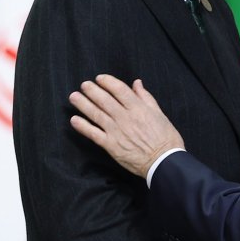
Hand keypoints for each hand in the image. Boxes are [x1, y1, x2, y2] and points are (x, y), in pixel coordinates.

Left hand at [69, 74, 184, 177]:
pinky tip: (74, 120)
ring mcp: (116, 132)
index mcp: (138, 108)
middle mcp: (125, 118)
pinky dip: (83, 126)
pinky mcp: (111, 146)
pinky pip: (94, 134)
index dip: (107, 82)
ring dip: (83, 104)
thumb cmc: (166, 139)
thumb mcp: (159, 114)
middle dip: (92, 91)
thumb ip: (146, 98)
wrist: (164, 162)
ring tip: (73, 97)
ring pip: (96, 114)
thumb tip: (136, 83)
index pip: (119, 89)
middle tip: (84, 85)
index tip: (100, 78)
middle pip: (104, 100)